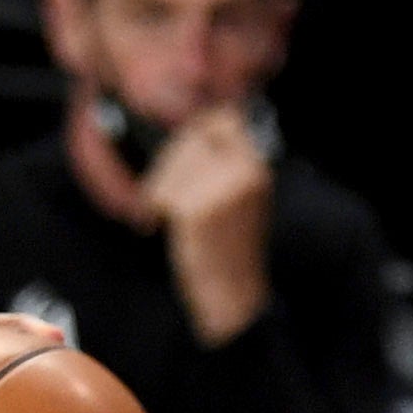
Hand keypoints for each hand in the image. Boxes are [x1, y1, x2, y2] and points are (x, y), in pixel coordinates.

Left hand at [137, 106, 271, 344]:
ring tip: (166, 214)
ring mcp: (227, 188)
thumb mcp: (232, 195)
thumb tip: (186, 131)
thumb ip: (217, 163)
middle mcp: (248, 170)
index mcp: (258, 164)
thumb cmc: (224, 248)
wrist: (233, 294)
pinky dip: (154, 209)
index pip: (220, 119)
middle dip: (167, 165)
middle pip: (189, 139)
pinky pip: (164, 194)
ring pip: (172, 166)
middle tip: (161, 196)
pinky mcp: (202, 210)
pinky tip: (162, 226)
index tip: (179, 159)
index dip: (194, 132)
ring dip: (158, 188)